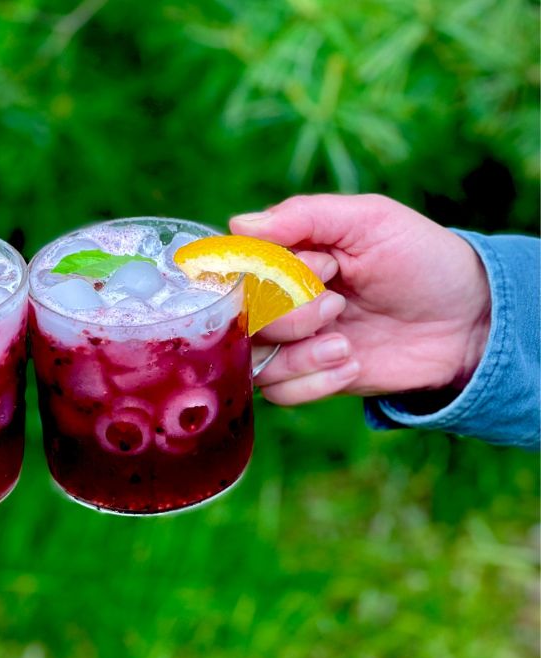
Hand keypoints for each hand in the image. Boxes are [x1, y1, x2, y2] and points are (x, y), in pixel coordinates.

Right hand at [231, 194, 490, 405]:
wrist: (469, 321)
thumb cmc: (421, 258)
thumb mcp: (369, 220)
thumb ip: (304, 216)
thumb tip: (238, 223)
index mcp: (285, 255)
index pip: (236, 268)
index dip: (267, 273)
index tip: (323, 265)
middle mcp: (278, 299)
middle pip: (241, 319)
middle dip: (288, 317)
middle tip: (339, 305)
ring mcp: (291, 342)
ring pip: (254, 360)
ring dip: (299, 355)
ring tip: (346, 346)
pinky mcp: (309, 378)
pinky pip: (277, 393)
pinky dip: (313, 382)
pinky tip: (352, 365)